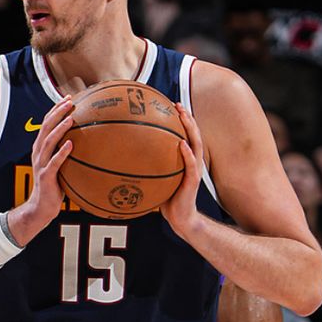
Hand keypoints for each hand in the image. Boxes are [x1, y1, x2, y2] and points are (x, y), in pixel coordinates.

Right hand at [9, 96, 73, 244]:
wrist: (41, 207)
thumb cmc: (54, 186)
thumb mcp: (61, 166)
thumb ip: (69, 153)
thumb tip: (90, 143)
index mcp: (41, 148)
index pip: (47, 123)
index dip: (56, 109)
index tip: (68, 97)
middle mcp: (38, 152)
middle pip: (46, 127)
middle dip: (57, 113)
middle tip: (69, 102)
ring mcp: (40, 164)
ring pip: (48, 142)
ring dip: (59, 129)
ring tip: (70, 119)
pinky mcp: (45, 176)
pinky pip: (54, 162)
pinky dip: (62, 152)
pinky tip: (71, 144)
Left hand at [160, 103, 203, 237]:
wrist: (179, 217)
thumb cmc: (167, 198)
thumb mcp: (156, 178)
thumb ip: (148, 165)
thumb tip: (124, 155)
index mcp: (185, 159)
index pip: (186, 134)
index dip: (181, 119)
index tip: (171, 105)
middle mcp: (192, 161)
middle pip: (193, 134)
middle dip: (187, 118)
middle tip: (177, 104)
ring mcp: (195, 170)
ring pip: (196, 145)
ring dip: (190, 129)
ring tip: (183, 116)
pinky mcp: (193, 181)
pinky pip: (191, 165)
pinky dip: (187, 154)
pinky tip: (182, 144)